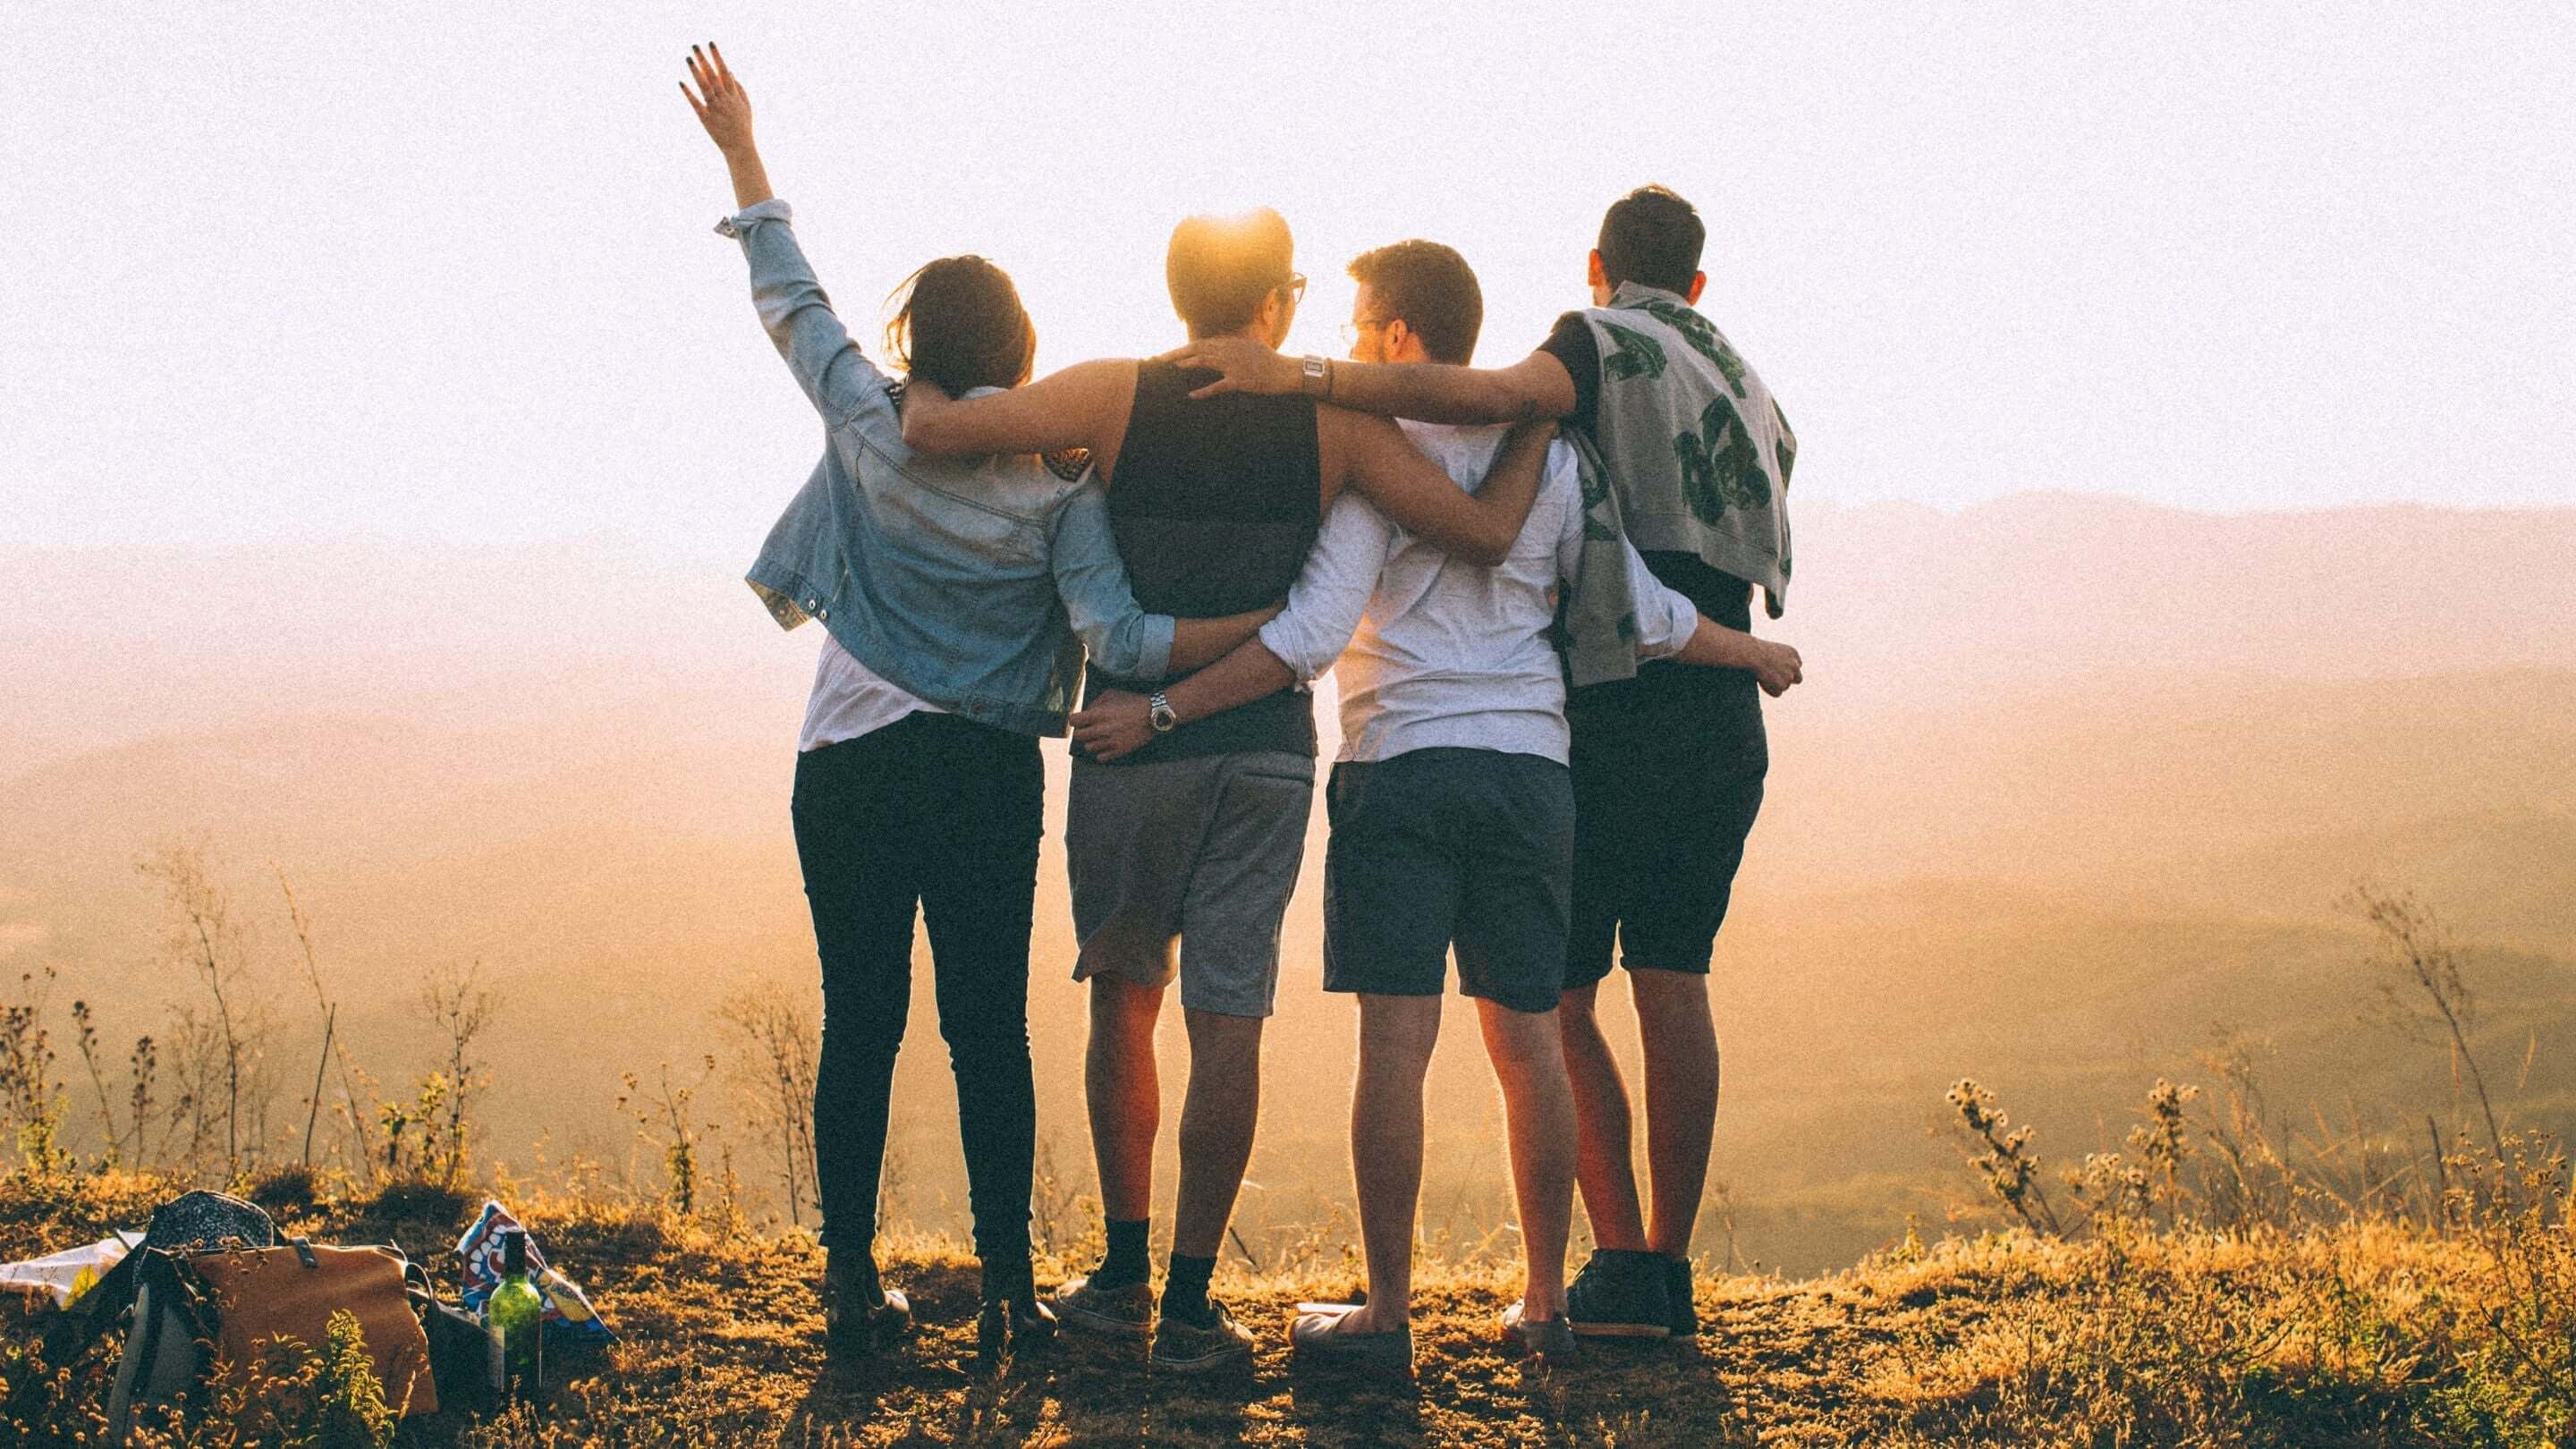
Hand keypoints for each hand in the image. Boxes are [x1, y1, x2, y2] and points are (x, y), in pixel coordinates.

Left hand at [681, 42, 753, 156]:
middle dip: (704, 60)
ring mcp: (715, 108)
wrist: (741, 148)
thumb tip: (730, 71)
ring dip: (696, 72)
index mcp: (733, 95)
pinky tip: (681, 83)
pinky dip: (689, 94)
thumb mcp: (746, 106)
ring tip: (688, 59)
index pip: (724, 71)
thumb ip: (739, 88)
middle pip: (713, 76)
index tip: (711, 44)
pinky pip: (696, 104)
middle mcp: (724, 99)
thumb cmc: (743, 127)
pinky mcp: (706, 119)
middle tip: (695, 46)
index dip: (717, 57)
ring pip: (705, 87)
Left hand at [1069, 690, 1155, 761]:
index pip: (1073, 721)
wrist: (1152, 715)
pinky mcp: (1118, 751)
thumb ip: (1096, 702)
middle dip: (1081, 731)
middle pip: (1078, 736)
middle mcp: (1101, 729)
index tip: (1080, 719)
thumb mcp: (1112, 694)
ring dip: (1091, 742)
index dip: (1075, 719)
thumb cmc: (1132, 702)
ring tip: (1099, 737)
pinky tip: (1107, 745)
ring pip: (1088, 748)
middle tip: (1088, 728)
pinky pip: (1100, 758)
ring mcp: (1109, 742)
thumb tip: (1087, 711)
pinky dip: (1101, 753)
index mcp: (1098, 714)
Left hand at [1162, 336, 1302, 400]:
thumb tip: (1223, 339)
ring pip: (1203, 362)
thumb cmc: (1270, 361)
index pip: (1203, 343)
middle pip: (1197, 349)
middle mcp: (1230, 350)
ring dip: (1185, 364)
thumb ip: (1235, 343)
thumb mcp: (1251, 346)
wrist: (1287, 371)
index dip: (1185, 347)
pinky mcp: (1240, 381)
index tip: (1171, 353)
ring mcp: (1234, 365)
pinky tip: (1192, 395)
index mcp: (1232, 342)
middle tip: (1159, 358)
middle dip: (1176, 353)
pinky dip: (1204, 391)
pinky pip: (1218, 386)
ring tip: (1170, 368)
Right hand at [1751, 641, 1803, 696]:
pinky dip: (1769, 691)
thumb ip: (1777, 660)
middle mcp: (1794, 665)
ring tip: (1761, 678)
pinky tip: (1761, 682)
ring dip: (1774, 685)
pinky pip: (1777, 693)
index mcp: (1792, 653)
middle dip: (1788, 681)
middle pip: (1798, 679)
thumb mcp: (1769, 650)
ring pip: (1784, 686)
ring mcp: (1789, 676)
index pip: (1796, 666)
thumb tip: (1774, 671)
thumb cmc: (1755, 650)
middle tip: (1775, 681)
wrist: (1753, 653)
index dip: (1787, 670)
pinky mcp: (1783, 685)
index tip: (1778, 672)